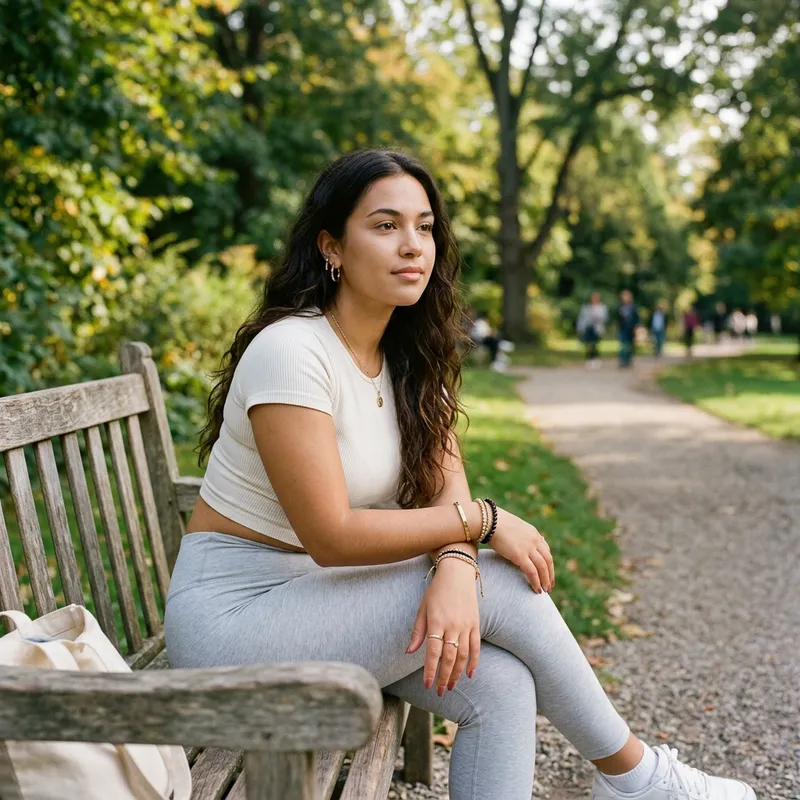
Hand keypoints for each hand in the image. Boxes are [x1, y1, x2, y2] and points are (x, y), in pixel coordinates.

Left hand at [406, 558, 480, 694]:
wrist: (457, 573)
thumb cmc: (436, 591)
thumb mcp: (422, 608)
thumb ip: (418, 631)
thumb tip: (410, 652)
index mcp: (436, 622)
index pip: (433, 652)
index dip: (430, 670)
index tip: (427, 684)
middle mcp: (452, 625)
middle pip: (449, 657)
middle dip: (444, 677)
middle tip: (439, 691)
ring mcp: (466, 625)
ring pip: (463, 655)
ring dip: (457, 674)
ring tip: (451, 686)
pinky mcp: (475, 624)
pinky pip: (476, 647)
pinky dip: (474, 662)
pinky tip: (470, 674)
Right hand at [488, 507, 554, 592]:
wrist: (488, 520)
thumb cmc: (494, 522)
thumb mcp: (512, 527)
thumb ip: (518, 536)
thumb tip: (514, 543)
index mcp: (533, 533)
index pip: (546, 550)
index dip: (548, 563)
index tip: (548, 572)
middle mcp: (534, 540)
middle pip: (548, 560)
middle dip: (550, 574)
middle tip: (549, 585)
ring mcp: (528, 547)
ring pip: (543, 567)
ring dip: (545, 580)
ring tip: (545, 590)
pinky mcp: (519, 555)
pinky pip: (532, 572)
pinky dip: (536, 582)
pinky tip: (536, 590)